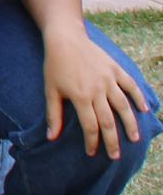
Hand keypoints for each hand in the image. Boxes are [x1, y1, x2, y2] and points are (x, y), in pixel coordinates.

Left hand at [42, 27, 149, 158]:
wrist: (65, 39)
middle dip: (112, 141)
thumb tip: (51, 137)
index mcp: (80, 96)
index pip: (90, 126)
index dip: (92, 142)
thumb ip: (53, 115)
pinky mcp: (115, 69)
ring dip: (130, 124)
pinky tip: (144, 110)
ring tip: (134, 138)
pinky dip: (138, 97)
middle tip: (115, 156)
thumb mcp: (50, 90)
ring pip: (123, 106)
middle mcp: (97, 89)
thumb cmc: (55, 66)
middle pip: (108, 121)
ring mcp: (108, 79)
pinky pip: (130, 85)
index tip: (92, 153)